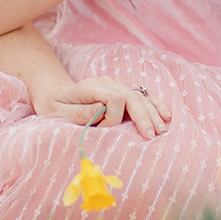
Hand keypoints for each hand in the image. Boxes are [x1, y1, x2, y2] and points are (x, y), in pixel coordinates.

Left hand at [31, 76, 170, 138]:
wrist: (54, 92)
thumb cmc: (54, 105)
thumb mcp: (58, 112)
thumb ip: (79, 112)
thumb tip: (101, 111)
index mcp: (91, 87)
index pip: (114, 98)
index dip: (113, 117)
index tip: (103, 129)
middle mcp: (107, 83)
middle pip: (131, 96)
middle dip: (143, 116)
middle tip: (150, 136)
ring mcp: (116, 86)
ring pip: (140, 96)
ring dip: (152, 112)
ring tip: (161, 130)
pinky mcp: (121, 92)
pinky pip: (142, 96)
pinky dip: (154, 105)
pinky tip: (166, 115)